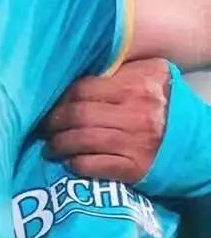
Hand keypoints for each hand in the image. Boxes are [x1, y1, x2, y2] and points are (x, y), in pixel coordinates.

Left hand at [42, 58, 169, 181]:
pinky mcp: (135, 168)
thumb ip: (117, 71)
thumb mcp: (150, 76)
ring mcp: (134, 142)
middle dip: (52, 123)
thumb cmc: (166, 105)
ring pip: (81, 140)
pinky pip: (93, 165)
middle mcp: (134, 113)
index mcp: (135, 85)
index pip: (81, 89)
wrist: (198, 143)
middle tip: (43, 128)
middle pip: (77, 115)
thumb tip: (76, 69)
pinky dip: (75, 164)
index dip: (58, 99)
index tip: (46, 105)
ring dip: (58, 145)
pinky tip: (68, 162)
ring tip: (50, 147)